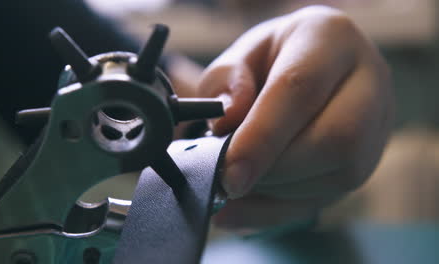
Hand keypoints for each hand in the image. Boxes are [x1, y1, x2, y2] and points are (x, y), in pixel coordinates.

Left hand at [194, 6, 393, 228]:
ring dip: (276, 191)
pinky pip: (328, 198)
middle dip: (275, 170)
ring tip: (235, 184)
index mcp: (331, 39)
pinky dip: (278, 209)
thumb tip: (228, 120)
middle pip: (336, 138)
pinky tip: (245, 205)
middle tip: (227, 179)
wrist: (310, 68)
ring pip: (339, 175)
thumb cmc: (272, 61)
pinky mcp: (367, 161)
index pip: (300, 89)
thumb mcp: (240, 55)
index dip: (262, 137)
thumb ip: (225, 81)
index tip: (229, 173)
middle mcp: (368, 82)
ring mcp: (376, 126)